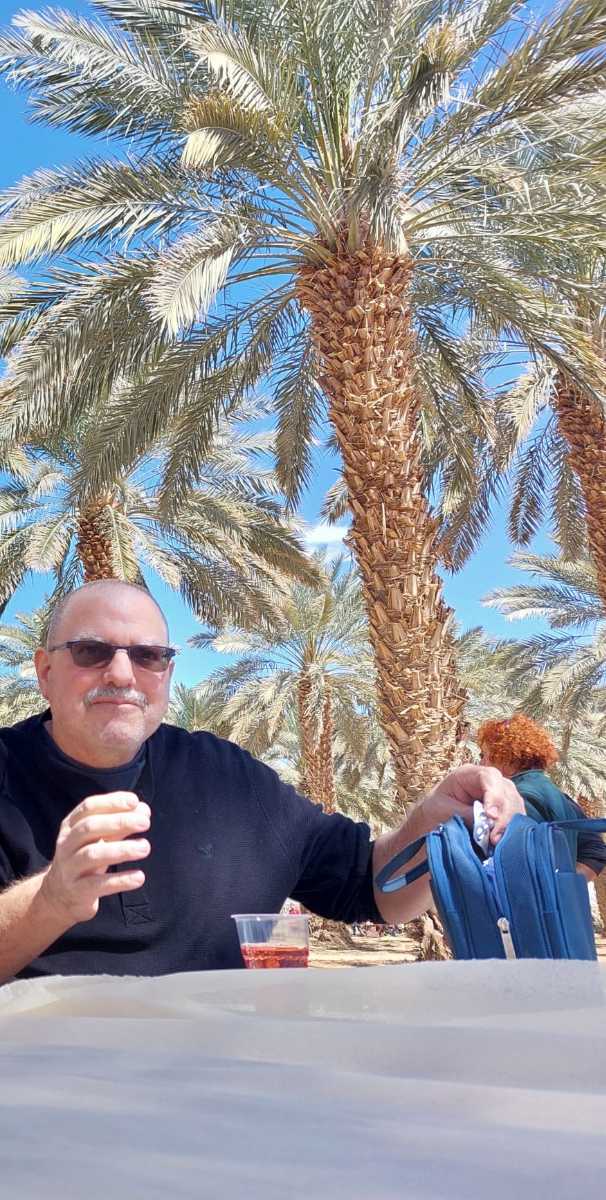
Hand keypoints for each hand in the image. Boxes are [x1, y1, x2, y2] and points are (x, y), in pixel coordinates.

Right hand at [40, 792, 150, 924]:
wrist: (59, 895)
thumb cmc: (85, 859)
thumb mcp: (98, 839)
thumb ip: (120, 824)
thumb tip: (143, 811)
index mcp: (71, 826)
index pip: (89, 807)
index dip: (112, 802)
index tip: (134, 801)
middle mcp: (67, 844)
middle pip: (90, 827)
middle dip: (119, 822)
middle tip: (145, 823)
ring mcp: (70, 868)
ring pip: (93, 854)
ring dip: (122, 849)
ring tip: (145, 847)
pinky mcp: (77, 891)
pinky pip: (99, 884)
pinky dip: (120, 880)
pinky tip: (139, 877)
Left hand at [421, 764, 524, 845]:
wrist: (432, 822)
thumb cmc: (434, 811)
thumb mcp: (444, 811)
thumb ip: (467, 814)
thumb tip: (488, 823)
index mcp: (468, 773)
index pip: (490, 777)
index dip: (494, 795)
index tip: (490, 816)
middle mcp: (488, 780)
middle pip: (507, 791)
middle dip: (504, 815)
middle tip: (494, 837)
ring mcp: (499, 794)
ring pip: (515, 804)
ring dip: (510, 824)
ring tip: (497, 841)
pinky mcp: (504, 810)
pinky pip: (516, 817)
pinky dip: (512, 829)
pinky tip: (503, 841)